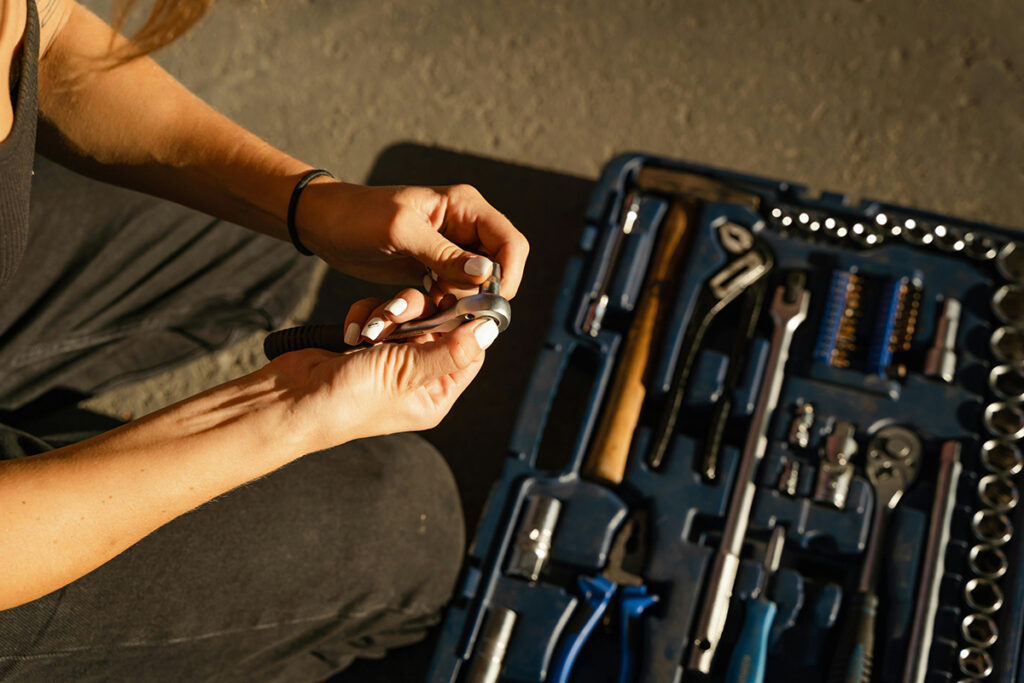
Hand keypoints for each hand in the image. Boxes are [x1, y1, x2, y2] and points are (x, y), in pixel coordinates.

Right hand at [264, 315, 498, 448]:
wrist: (289, 399)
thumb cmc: (346, 401)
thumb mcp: (405, 374)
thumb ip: (449, 350)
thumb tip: (489, 330)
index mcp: (435, 395)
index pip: (470, 352)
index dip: (467, 323)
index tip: (461, 295)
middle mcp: (418, 377)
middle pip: (440, 325)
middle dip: (418, 313)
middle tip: (398, 313)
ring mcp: (391, 358)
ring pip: (409, 313)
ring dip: (388, 313)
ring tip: (370, 331)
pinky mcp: (367, 341)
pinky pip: (380, 312)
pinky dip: (366, 314)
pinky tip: (353, 331)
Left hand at [295, 181, 528, 298]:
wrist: (322, 224)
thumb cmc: (357, 217)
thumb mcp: (400, 232)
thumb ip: (444, 254)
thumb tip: (486, 274)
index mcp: (465, 206)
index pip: (510, 244)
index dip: (507, 276)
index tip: (487, 304)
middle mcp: (465, 227)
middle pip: (498, 268)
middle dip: (480, 295)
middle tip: (451, 311)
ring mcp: (451, 250)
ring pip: (475, 286)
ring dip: (458, 304)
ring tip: (428, 309)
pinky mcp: (434, 268)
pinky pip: (453, 293)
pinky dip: (442, 306)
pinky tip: (419, 309)